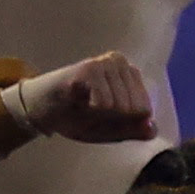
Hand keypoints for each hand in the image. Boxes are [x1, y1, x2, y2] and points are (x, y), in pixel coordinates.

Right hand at [6, 50, 159, 146]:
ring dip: (98, 114)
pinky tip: (76, 100)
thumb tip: (153, 128)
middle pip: (135, 109)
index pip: (145, 111)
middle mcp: (121, 63)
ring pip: (121, 107)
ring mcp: (105, 63)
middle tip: (90, 109)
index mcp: (130, 75)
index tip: (103, 114)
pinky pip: (104, 104)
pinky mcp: (89, 68)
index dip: (123, 122)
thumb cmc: (77, 117)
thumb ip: (134, 130)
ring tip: (82, 103)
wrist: (41, 111)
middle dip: (111, 119)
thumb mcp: (111, 130)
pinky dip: (89, 111)